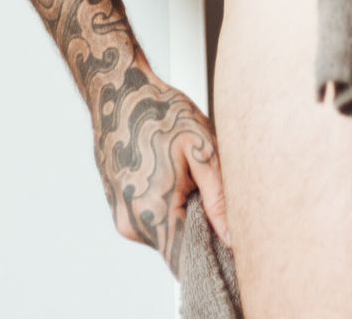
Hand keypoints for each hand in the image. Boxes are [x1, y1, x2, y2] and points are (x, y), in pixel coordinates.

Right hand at [92, 55, 230, 277]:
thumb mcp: (202, 148)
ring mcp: (122, 216)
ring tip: (188, 173)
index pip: (188, 261)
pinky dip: (168, 206)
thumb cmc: (161, 111)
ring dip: (184, 214)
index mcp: (154, 212)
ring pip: (165, 234)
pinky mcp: (119, 206)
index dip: (213, 254)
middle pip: (178, 248)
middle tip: (211, 187)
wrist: (118, 90)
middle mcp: (132, 223)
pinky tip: (172, 172)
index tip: (231, 235)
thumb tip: (234, 238)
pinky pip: (151, 220)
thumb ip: (219, 199)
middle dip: (202, 229)